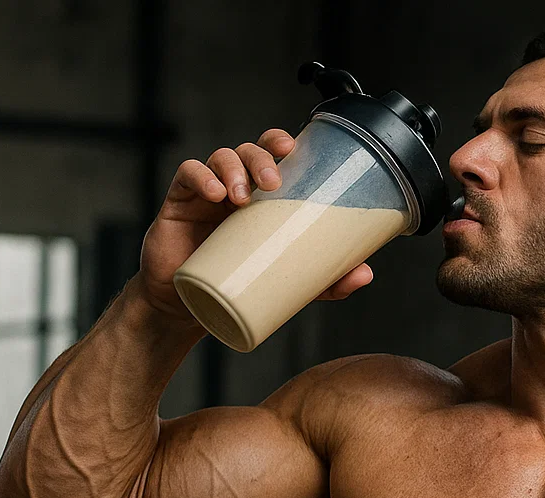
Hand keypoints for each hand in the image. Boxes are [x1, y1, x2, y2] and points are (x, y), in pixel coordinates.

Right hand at [136, 128, 375, 323]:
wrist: (193, 309)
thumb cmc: (241, 285)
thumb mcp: (289, 281)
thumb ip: (325, 279)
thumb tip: (365, 274)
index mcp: (263, 196)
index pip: (272, 155)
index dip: (280, 142)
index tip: (293, 147)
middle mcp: (236, 186)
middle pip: (248, 151)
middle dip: (262, 157)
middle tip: (273, 182)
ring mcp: (207, 192)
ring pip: (220, 158)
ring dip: (233, 169)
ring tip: (242, 197)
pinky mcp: (180, 202)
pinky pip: (188, 175)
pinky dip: (201, 176)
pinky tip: (214, 193)